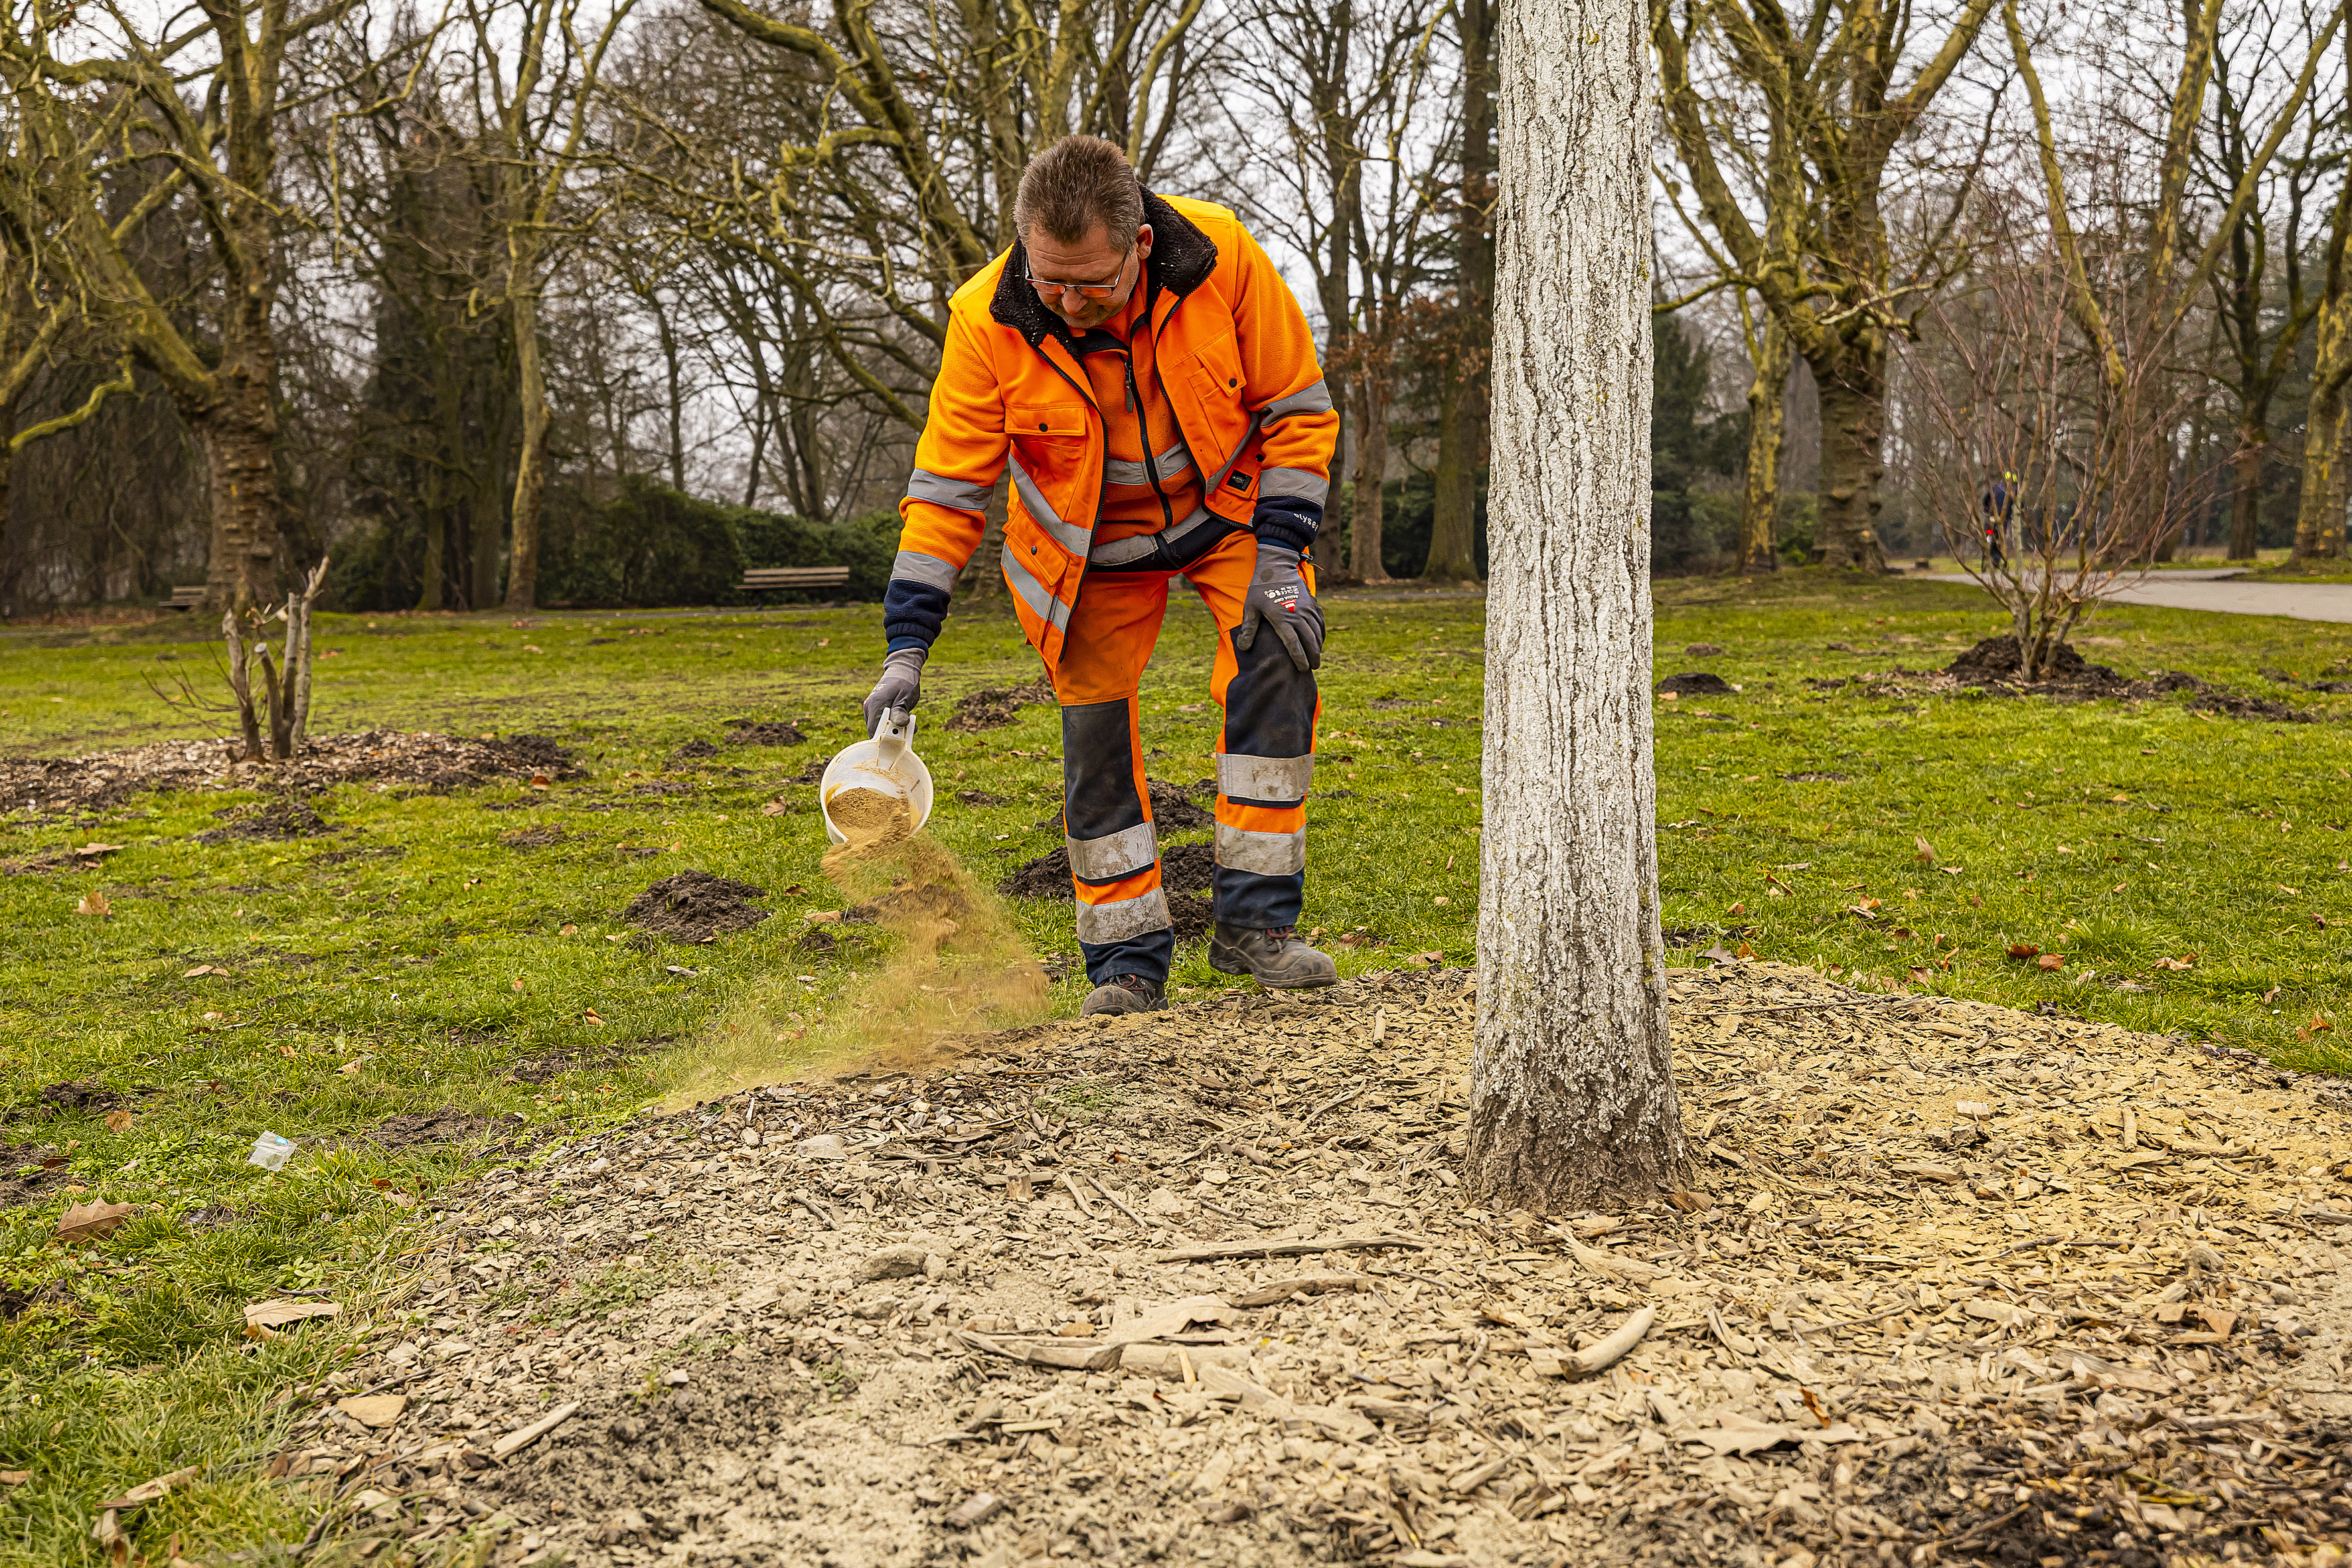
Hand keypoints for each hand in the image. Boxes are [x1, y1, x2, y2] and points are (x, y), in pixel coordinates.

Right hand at [862, 647, 926, 734]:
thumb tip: (900, 724)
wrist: (902, 670)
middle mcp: (870, 708)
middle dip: (893, 734)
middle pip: (877, 732)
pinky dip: (895, 724)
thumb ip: (901, 710)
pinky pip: (884, 723)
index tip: (900, 739)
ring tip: (909, 720)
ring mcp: (873, 710)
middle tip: (909, 729)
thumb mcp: (905, 696)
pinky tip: (905, 718)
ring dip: (896, 729)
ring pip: (882, 728)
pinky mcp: (878, 711)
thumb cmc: (904, 682)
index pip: (874, 731)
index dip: (885, 739)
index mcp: (875, 705)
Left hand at [1234, 540, 1322, 671]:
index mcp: (1282, 618)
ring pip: (1317, 631)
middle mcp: (1297, 615)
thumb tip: (1243, 648)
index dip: (1299, 658)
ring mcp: (1307, 608)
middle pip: (1309, 640)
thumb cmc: (1260, 588)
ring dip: (1318, 645)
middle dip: (1313, 656)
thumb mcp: (1251, 607)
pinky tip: (1320, 640)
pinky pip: (1320, 621)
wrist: (1277, 566)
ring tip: (1317, 657)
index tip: (1302, 668)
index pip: (1294, 644)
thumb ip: (1249, 628)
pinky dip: (1321, 632)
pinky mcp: (1312, 603)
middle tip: (1313, 667)